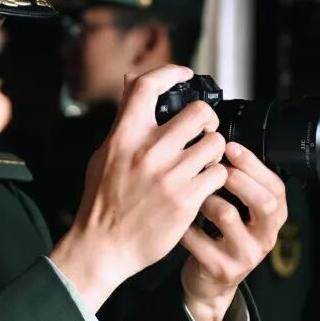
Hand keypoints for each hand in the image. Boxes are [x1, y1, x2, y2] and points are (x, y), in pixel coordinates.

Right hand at [50, 65, 228, 311]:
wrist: (103, 248)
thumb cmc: (101, 203)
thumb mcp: (103, 156)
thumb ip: (123, 122)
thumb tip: (132, 86)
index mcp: (123, 137)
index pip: (147, 86)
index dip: (171, 72)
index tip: (184, 75)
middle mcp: (147, 152)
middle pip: (198, 112)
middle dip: (207, 120)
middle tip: (205, 130)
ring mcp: (169, 176)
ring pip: (215, 143)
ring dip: (214, 151)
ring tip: (204, 162)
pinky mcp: (186, 199)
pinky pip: (218, 174)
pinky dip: (215, 178)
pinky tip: (204, 184)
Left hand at [180, 142, 287, 320]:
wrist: (208, 283)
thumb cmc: (219, 237)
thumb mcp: (238, 212)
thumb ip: (239, 184)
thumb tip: (222, 143)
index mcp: (272, 219)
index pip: (277, 188)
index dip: (255, 165)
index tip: (231, 147)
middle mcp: (265, 237)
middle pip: (265, 202)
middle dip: (239, 179)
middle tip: (215, 166)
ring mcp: (245, 256)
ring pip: (227, 215)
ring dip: (204, 197)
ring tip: (191, 192)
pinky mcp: (222, 269)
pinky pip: (198, 237)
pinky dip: (183, 222)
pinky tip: (174, 216)